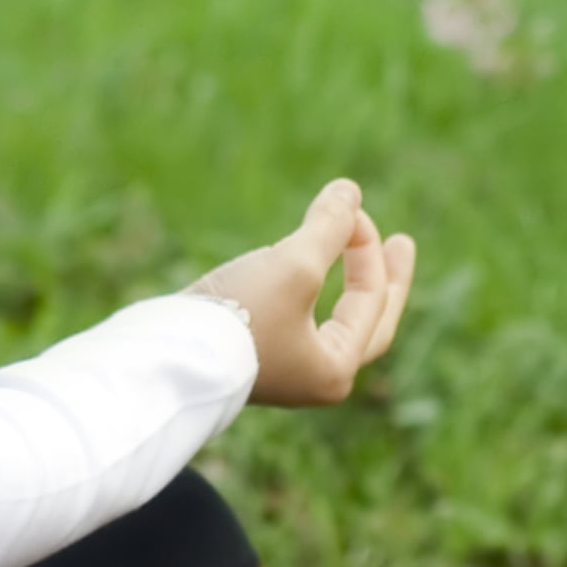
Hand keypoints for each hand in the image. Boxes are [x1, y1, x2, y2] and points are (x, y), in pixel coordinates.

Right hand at [188, 178, 417, 407]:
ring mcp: (281, 367)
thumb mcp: (294, 265)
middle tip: (401, 241)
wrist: (165, 354)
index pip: (371, 301)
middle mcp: (313, 376)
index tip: (348, 208)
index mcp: (334, 368)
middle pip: (366, 322)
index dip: (366, 247)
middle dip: (382, 277)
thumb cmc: (239, 314)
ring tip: (345, 241)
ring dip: (339, 275)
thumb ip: (328, 227)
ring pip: (328, 316)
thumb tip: (350, 191)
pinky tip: (295, 260)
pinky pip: (295, 314)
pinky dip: (306, 283)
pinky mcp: (249, 352)